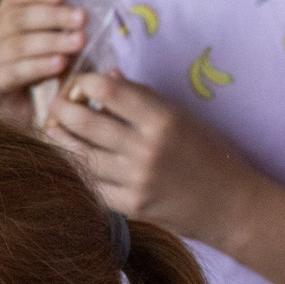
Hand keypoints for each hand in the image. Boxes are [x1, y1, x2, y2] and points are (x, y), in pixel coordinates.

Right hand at [0, 0, 86, 124]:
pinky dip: (39, 66)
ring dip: (52, 41)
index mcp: (4, 15)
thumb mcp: (57, 40)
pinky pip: (15, 72)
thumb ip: (66, 25)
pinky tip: (60, 63)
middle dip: (54, 16)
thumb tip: (90, 10)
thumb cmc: (47, 68)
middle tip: (82, 18)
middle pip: (18, 19)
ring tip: (78, 42)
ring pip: (18, 45)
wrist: (28, 109)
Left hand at [46, 71, 257, 248]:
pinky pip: (91, 186)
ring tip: (52, 130)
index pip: (109, 91)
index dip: (86, 83)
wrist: (232, 205)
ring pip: (81, 155)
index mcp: (163, 119)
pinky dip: (76, 172)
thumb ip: (145, 97)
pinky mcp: (132, 206)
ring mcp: (137, 180)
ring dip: (61, 140)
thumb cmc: (211, 154)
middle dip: (63, 110)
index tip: (81, 83)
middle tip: (54, 104)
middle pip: (86, 123)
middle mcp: (147, 148)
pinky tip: (69, 162)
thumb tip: (108, 77)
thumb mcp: (184, 117)